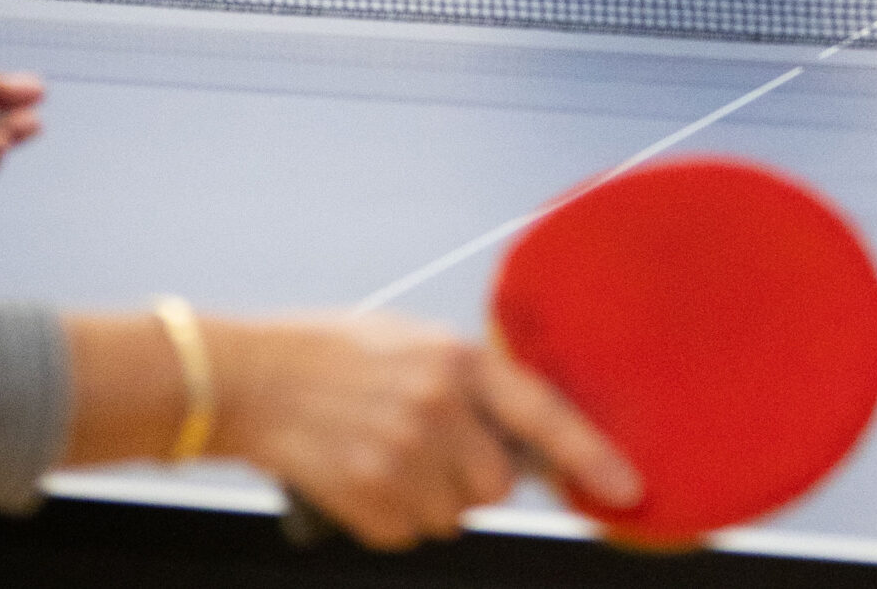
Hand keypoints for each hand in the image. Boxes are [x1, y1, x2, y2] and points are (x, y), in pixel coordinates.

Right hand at [212, 314, 640, 549]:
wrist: (249, 378)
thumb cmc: (332, 354)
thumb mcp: (414, 343)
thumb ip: (470, 384)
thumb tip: (520, 439)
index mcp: (457, 359)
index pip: (544, 414)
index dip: (591, 457)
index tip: (627, 490)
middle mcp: (439, 407)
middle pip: (495, 484)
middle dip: (470, 477)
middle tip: (426, 446)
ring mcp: (404, 455)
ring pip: (451, 515)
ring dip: (426, 499)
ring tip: (382, 452)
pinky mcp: (369, 497)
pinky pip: (407, 533)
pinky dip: (388, 516)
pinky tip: (359, 474)